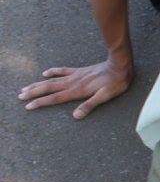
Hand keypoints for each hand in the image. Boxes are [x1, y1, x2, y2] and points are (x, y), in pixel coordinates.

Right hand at [19, 57, 133, 118]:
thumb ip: (90, 105)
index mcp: (77, 91)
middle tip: (20, 96)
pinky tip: (44, 73)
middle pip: (48, 88)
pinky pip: (62, 71)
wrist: (118, 65)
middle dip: (33, 93)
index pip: (54, 98)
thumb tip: (76, 116)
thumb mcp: (105, 97)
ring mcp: (74, 76)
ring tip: (26, 88)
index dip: (41, 102)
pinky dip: (52, 72)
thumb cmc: (114, 83)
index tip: (28, 106)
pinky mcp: (79, 71)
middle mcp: (72, 83)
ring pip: (51, 80)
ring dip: (38, 84)